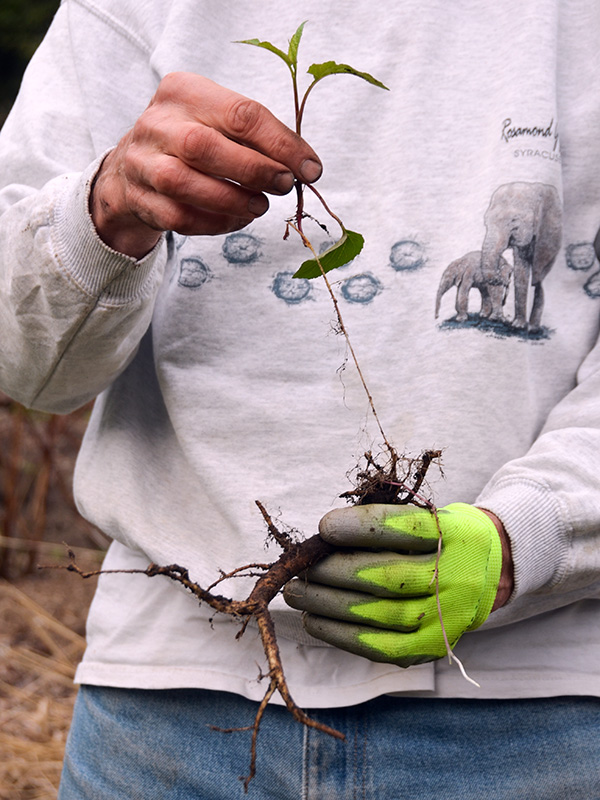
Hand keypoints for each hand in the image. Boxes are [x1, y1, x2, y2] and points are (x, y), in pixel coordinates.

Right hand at [90, 72, 321, 257]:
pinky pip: (180, 217)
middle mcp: (157, 123)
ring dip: (233, 200)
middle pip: (204, 145)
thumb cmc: (192, 141)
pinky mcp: (141, 200)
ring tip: (260, 206)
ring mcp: (143, 163)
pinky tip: (238, 219)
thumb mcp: (218, 122)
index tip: (311, 167)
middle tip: (284, 185)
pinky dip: (216, 222)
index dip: (281, 143)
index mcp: (183, 91)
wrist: (132, 168)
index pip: (239, 113)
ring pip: (185, 184)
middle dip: (254, 170)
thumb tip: (305, 166)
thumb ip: (257, 137)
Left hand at [284, 503, 509, 666]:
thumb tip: (323, 540)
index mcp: (456, 533)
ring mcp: (450, 616)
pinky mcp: (436, 645)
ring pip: (381, 615)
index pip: (404, 528)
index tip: (323, 527)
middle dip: (334, 572)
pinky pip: (384, 648)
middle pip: (388, 576)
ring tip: (298, 594)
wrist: (491, 567)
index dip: (359, 528)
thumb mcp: (425, 515)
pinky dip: (343, 636)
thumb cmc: (439, 536)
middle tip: (301, 567)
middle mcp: (459, 575)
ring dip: (329, 606)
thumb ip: (382, 523)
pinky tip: (316, 622)